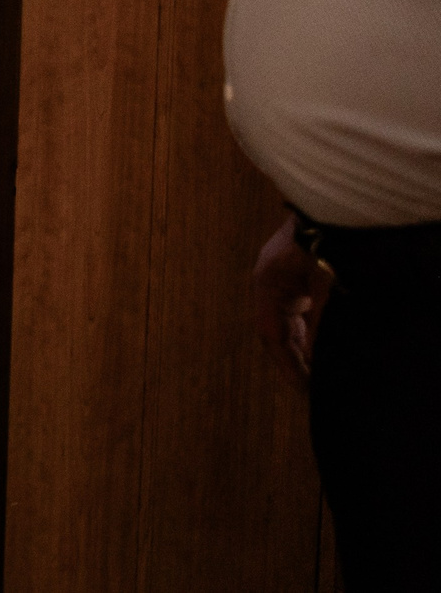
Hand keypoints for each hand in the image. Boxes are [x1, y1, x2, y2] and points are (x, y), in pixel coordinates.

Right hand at [251, 214, 330, 382]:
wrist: (330, 206)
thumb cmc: (324, 241)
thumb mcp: (325, 287)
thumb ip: (320, 324)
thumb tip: (316, 358)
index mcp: (267, 285)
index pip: (271, 334)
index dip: (287, 364)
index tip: (303, 390)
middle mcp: (269, 283)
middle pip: (277, 330)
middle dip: (294, 358)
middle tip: (311, 387)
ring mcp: (281, 278)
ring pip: (288, 321)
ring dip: (302, 345)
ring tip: (318, 371)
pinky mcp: (296, 275)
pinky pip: (299, 309)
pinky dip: (309, 329)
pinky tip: (321, 343)